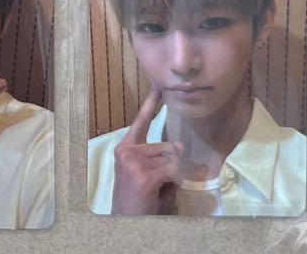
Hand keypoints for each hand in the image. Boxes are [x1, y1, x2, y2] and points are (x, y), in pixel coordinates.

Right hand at [111, 89, 183, 214]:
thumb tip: (181, 148)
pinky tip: (162, 192)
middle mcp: (128, 150)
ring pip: (172, 160)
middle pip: (167, 147)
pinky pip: (173, 173)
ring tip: (160, 189)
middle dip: (173, 166)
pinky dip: (175, 183)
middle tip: (162, 183)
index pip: (141, 121)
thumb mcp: (145, 172)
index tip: (158, 86)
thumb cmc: (137, 197)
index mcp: (125, 147)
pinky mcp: (145, 176)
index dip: (151, 103)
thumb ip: (160, 157)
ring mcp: (135, 162)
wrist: (125, 219)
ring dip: (173, 176)